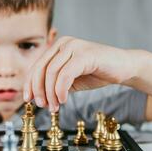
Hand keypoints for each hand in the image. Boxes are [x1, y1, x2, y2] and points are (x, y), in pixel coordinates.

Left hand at [23, 36, 137, 111]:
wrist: (124, 68)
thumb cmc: (96, 73)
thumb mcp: (69, 79)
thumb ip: (54, 83)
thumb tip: (36, 96)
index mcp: (57, 48)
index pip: (36, 67)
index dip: (29, 84)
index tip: (28, 99)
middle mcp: (63, 43)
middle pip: (40, 69)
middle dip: (38, 90)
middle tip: (41, 105)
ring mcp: (74, 46)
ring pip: (51, 72)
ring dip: (50, 94)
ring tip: (54, 107)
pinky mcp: (84, 54)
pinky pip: (65, 74)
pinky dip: (60, 90)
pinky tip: (63, 100)